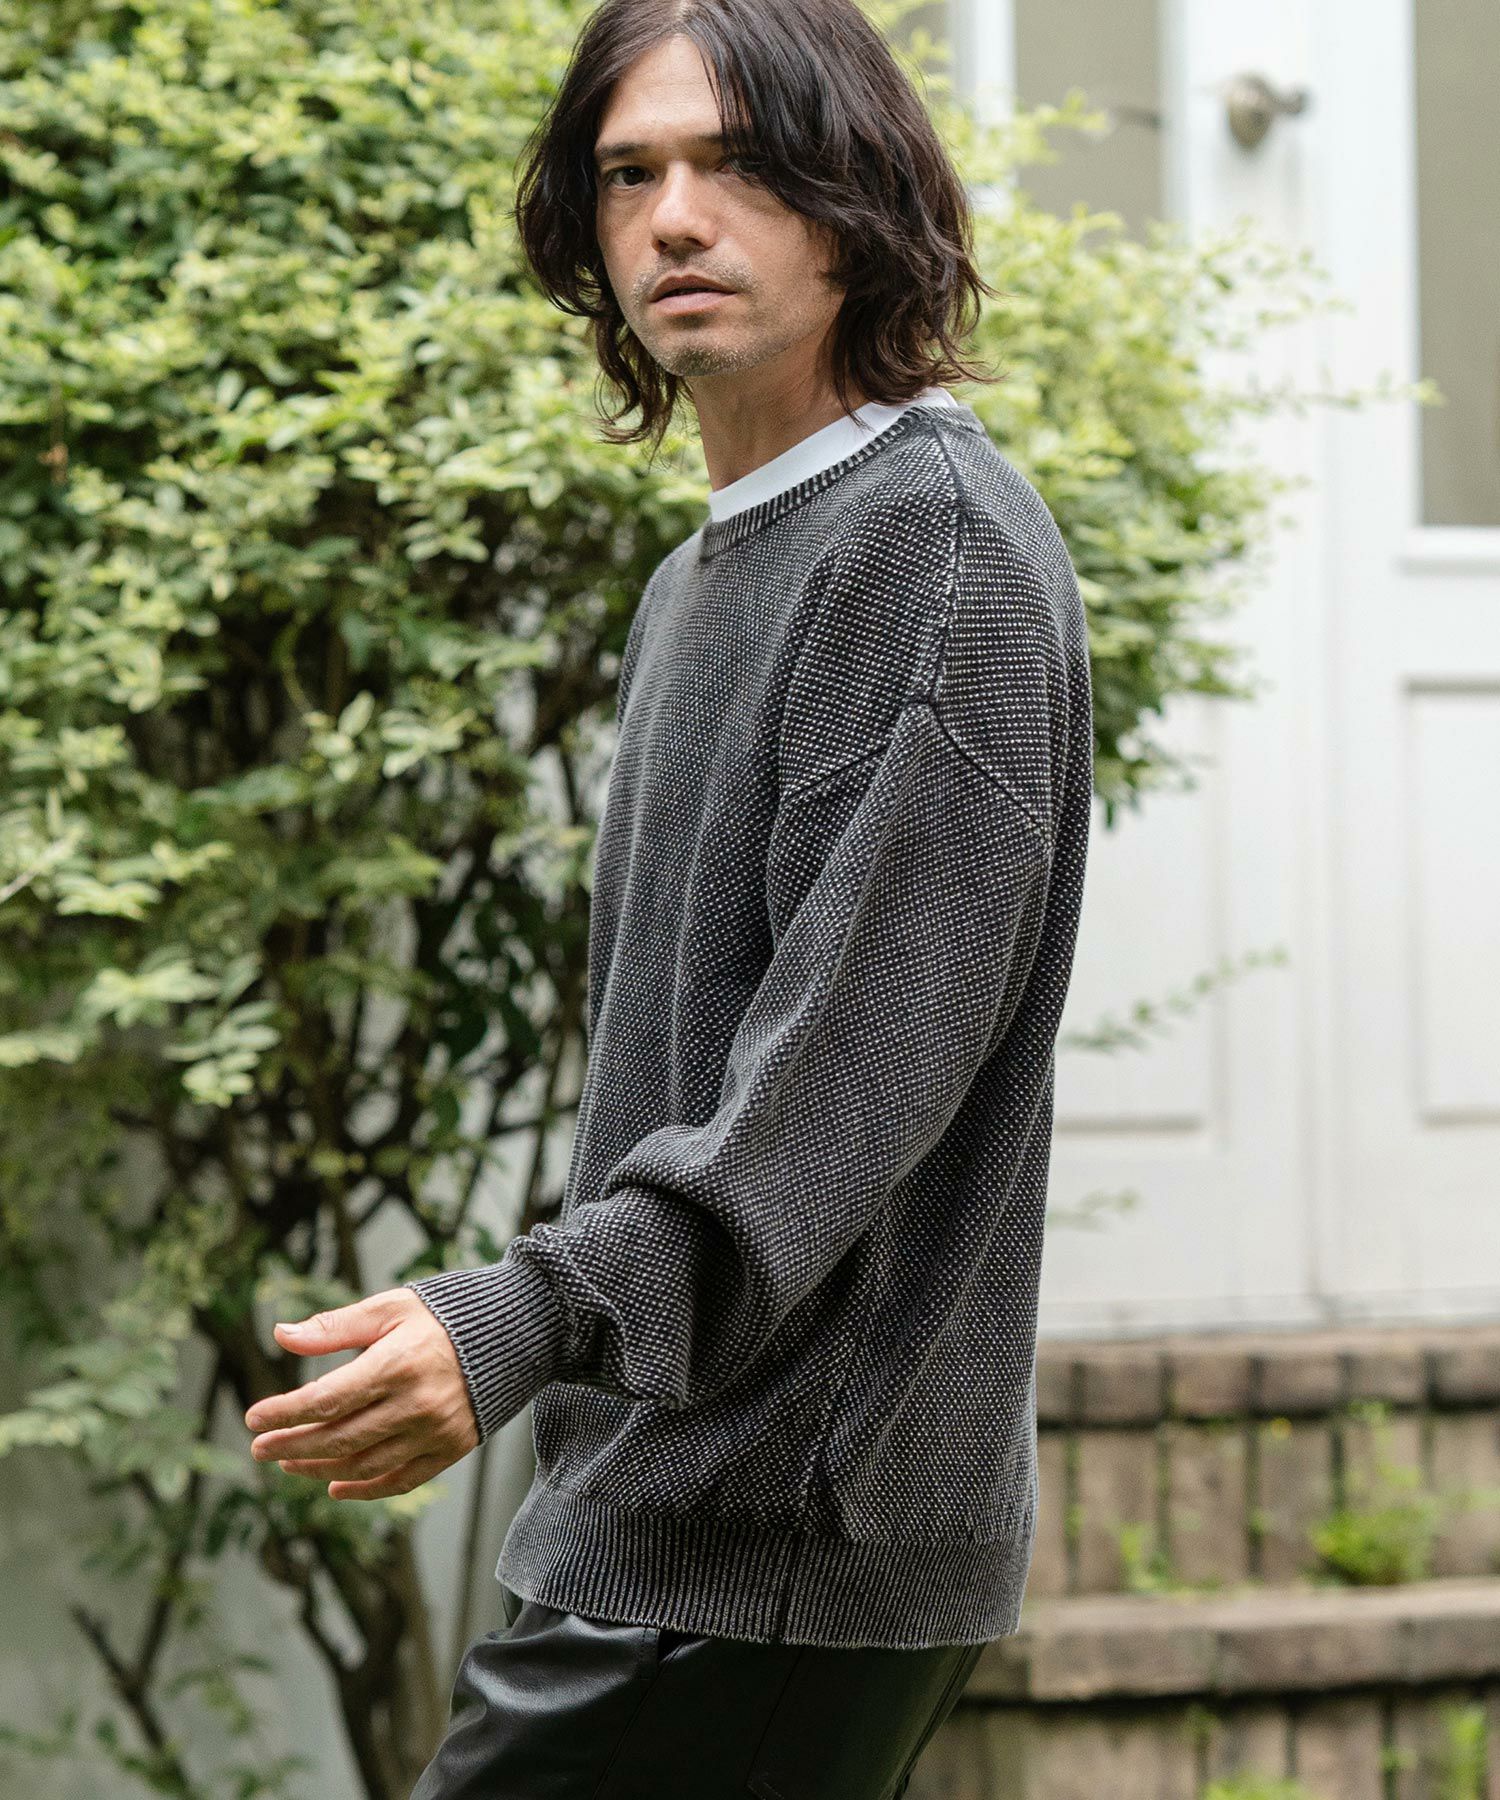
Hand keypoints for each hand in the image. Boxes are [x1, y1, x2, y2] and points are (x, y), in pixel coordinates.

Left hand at [244, 1288, 478, 1499]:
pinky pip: (400, 1480)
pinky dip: (365, 1489)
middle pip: (338, 1437)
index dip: (284, 1413)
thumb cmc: (444, 1314)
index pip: (326, 1399)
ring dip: (320, 1469)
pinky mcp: (451, 1448)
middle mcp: (416, 1403)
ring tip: (290, 1463)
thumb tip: (281, 1335)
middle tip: (260, 1448)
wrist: (515, 1333)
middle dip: (292, 1446)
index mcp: (397, 1363)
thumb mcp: (390, 1308)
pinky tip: (336, 1485)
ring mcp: (435, 1431)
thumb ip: (335, 1326)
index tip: (253, 1418)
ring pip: (364, 1464)